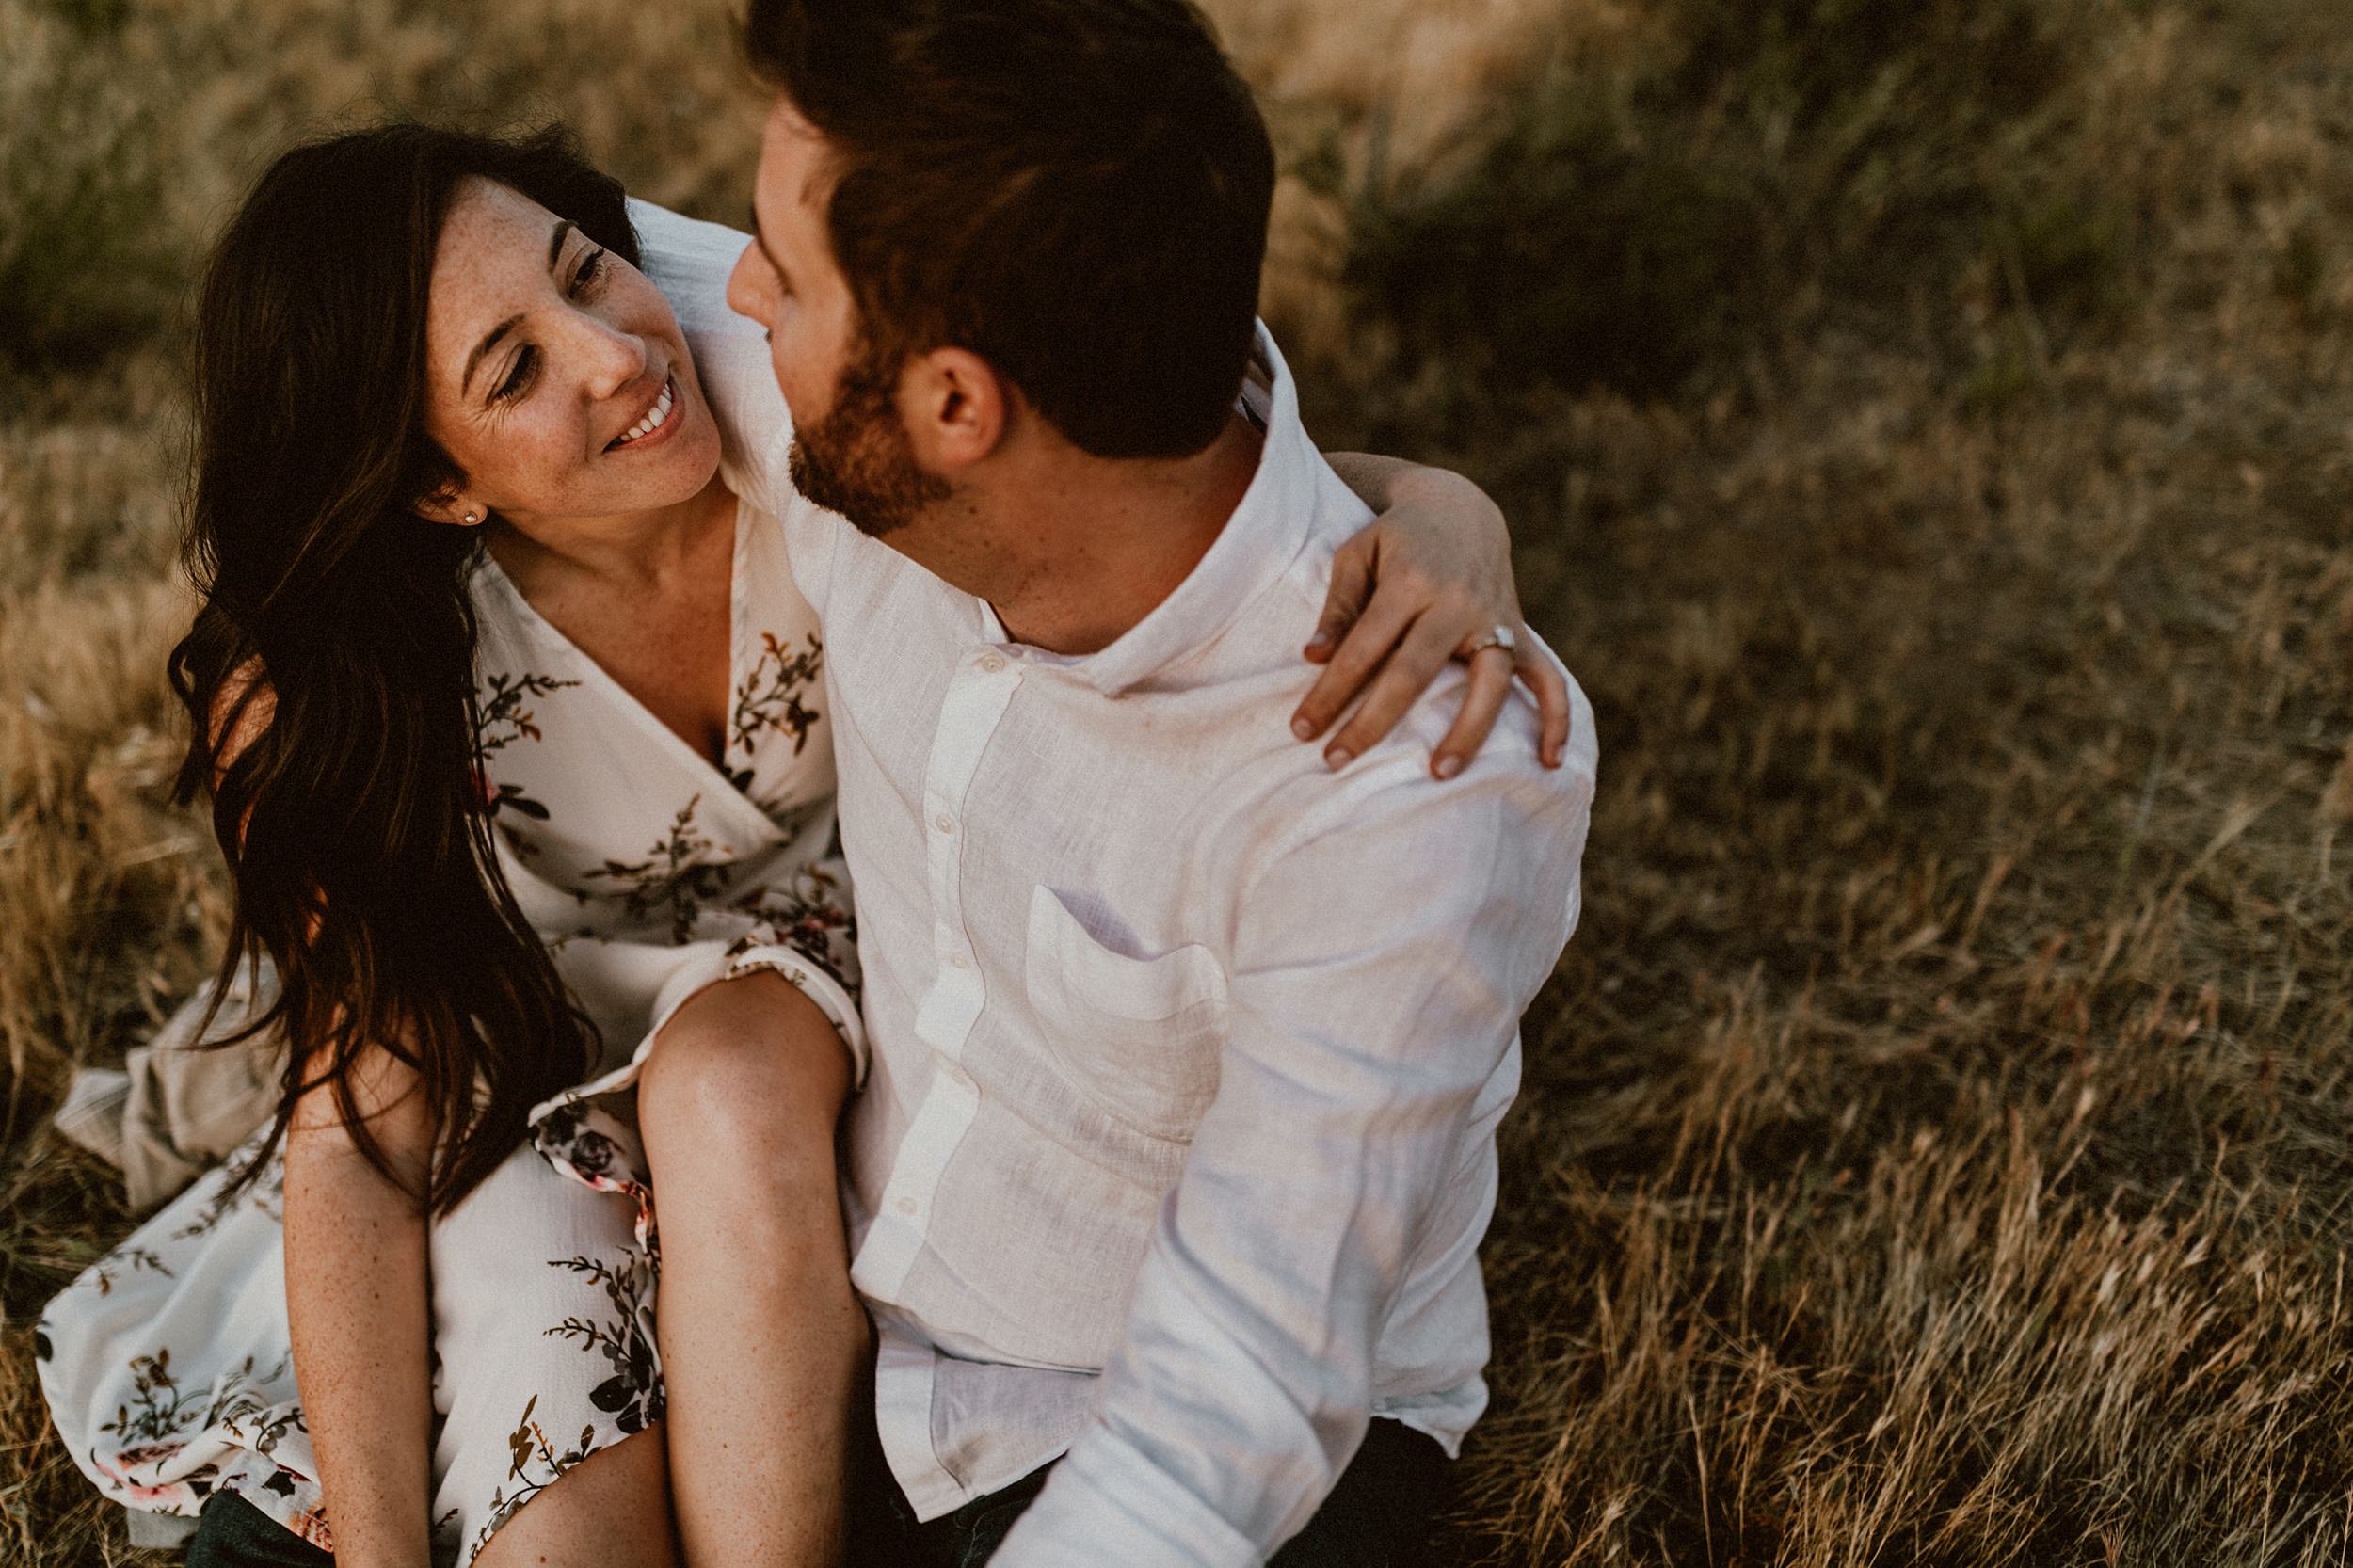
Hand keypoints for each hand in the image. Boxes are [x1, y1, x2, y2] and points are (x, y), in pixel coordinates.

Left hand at [1295, 460, 1571, 776]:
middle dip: (1372, 722)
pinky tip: (1549, 761)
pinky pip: (1548, 678)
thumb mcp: (1356, 554)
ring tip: (1439, 774)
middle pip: (1414, 673)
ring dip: (1467, 732)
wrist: (1459, 508)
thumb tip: (1314, 656)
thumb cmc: (1395, 538)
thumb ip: (1338, 605)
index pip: (1363, 648)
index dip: (1330, 691)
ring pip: (1488, 682)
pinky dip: (1555, 718)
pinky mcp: (1520, 632)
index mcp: (1410, 581)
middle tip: (1337, 761)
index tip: (1301, 730)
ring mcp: (1495, 619)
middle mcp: (1456, 602)